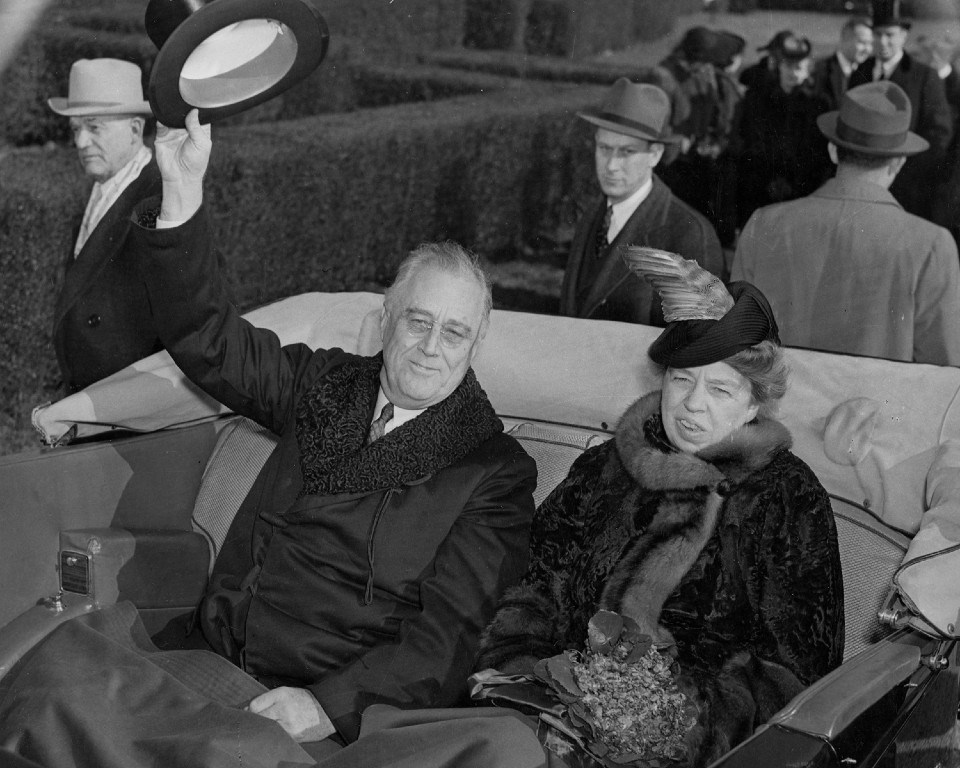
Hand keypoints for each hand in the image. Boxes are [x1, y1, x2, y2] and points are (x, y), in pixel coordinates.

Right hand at [154, 108, 210, 222]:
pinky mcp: (162, 134)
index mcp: (199, 130)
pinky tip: (164, 115)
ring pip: (171, 115)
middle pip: (184, 112)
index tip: (196, 98)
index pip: (199, 114)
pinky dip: (161, 117)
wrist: (180, 177)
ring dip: (171, 111)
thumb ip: (197, 127)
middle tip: (182, 98)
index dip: (198, 107)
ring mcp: (173, 131)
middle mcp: (186, 128)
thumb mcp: (202, 144)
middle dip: (183, 106)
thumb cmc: (195, 163)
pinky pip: (160, 122)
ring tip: (173, 106)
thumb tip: (193, 111)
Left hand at [247, 686, 335, 742]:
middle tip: (255, 722)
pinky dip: (273, 736)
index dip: (249, 710)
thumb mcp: (287, 692)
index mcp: (282, 695)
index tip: (249, 713)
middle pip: (258, 719)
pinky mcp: (293, 737)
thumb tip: (248, 710)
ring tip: (270, 725)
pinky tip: (277, 732)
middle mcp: (284, 709)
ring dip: (264, 729)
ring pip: (266, 730)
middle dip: (255, 721)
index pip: (255, 705)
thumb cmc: (304, 700)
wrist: (326, 710)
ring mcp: (289, 725)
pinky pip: (276, 737)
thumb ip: (267, 699)